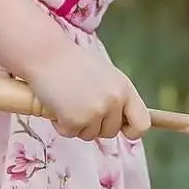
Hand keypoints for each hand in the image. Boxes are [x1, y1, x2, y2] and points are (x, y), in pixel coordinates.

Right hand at [28, 46, 151, 141]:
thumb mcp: (105, 76)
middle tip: (80, 105)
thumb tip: (121, 123)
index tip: (121, 130)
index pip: (143, 123)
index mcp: (125, 88)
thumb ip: (115, 97)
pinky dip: (61, 125)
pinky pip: (70, 134)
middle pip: (111, 132)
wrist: (46, 53)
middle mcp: (114, 101)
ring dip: (77, 125)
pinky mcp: (75, 120)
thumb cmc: (72, 62)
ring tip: (67, 102)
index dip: (132, 131)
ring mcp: (96, 111)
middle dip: (95, 125)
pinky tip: (56, 105)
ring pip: (90, 135)